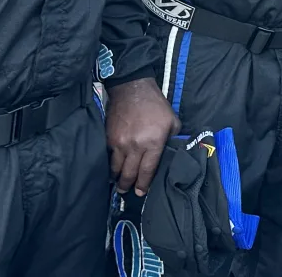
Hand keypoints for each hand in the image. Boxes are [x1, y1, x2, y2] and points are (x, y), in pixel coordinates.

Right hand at [106, 78, 179, 195]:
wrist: (132, 89)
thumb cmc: (155, 106)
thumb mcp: (172, 122)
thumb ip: (172, 140)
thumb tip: (171, 154)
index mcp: (153, 143)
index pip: (147, 171)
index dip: (144, 184)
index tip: (141, 192)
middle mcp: (135, 146)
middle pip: (129, 174)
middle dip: (127, 185)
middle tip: (127, 191)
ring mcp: (119, 143)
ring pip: (115, 168)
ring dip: (117, 178)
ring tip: (118, 183)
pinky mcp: (108, 138)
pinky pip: (108, 157)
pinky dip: (110, 164)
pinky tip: (112, 168)